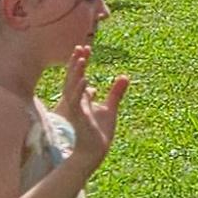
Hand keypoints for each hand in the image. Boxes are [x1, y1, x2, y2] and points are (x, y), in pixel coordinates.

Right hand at [62, 43, 127, 171]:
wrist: (95, 152)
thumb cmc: (99, 131)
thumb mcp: (111, 107)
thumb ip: (116, 92)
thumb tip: (125, 76)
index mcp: (81, 98)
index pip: (78, 75)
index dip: (81, 62)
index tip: (86, 47)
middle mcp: (76, 101)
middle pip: (73, 77)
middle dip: (76, 62)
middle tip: (82, 46)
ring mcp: (76, 109)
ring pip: (72, 88)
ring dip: (76, 73)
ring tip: (82, 58)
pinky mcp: (79, 118)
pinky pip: (76, 103)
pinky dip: (80, 91)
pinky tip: (85, 81)